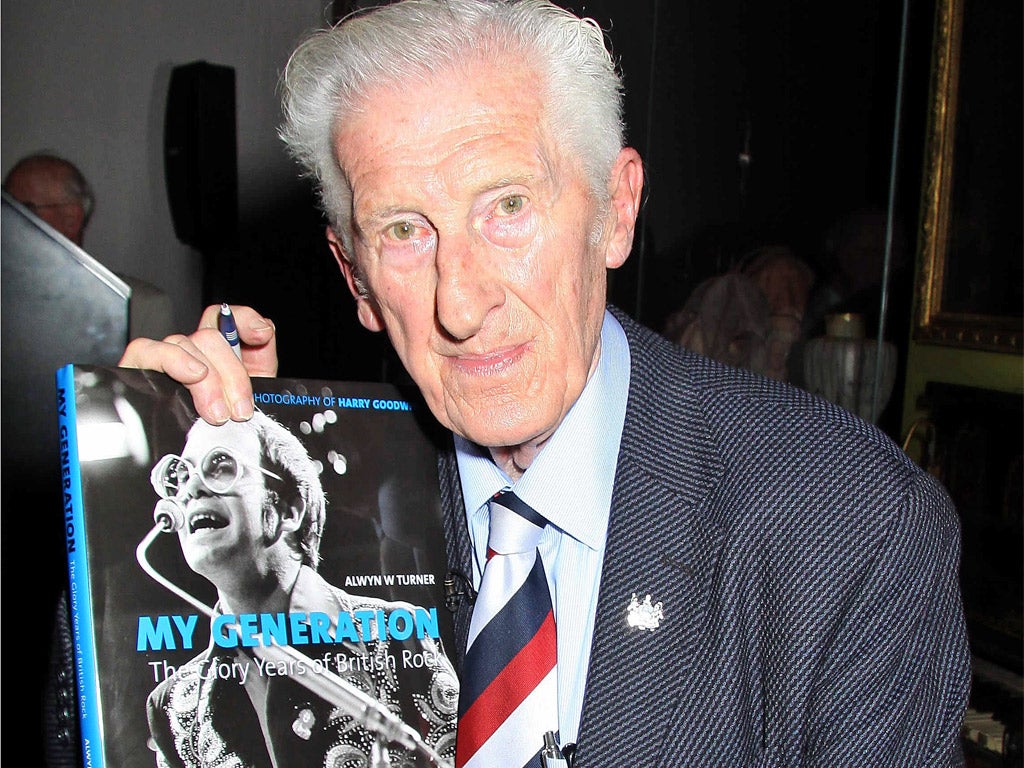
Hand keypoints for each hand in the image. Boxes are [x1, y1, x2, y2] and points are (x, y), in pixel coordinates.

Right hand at [118, 304, 276, 424]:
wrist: (194, 471)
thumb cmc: (220, 436)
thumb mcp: (252, 399)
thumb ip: (262, 359)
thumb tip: (264, 329)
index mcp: (216, 355)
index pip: (224, 318)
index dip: (244, 319)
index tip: (260, 336)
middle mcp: (188, 353)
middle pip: (209, 337)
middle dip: (232, 374)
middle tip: (240, 410)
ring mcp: (161, 359)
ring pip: (183, 343)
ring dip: (208, 378)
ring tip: (218, 411)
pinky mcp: (136, 370)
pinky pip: (147, 350)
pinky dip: (174, 359)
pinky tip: (192, 375)